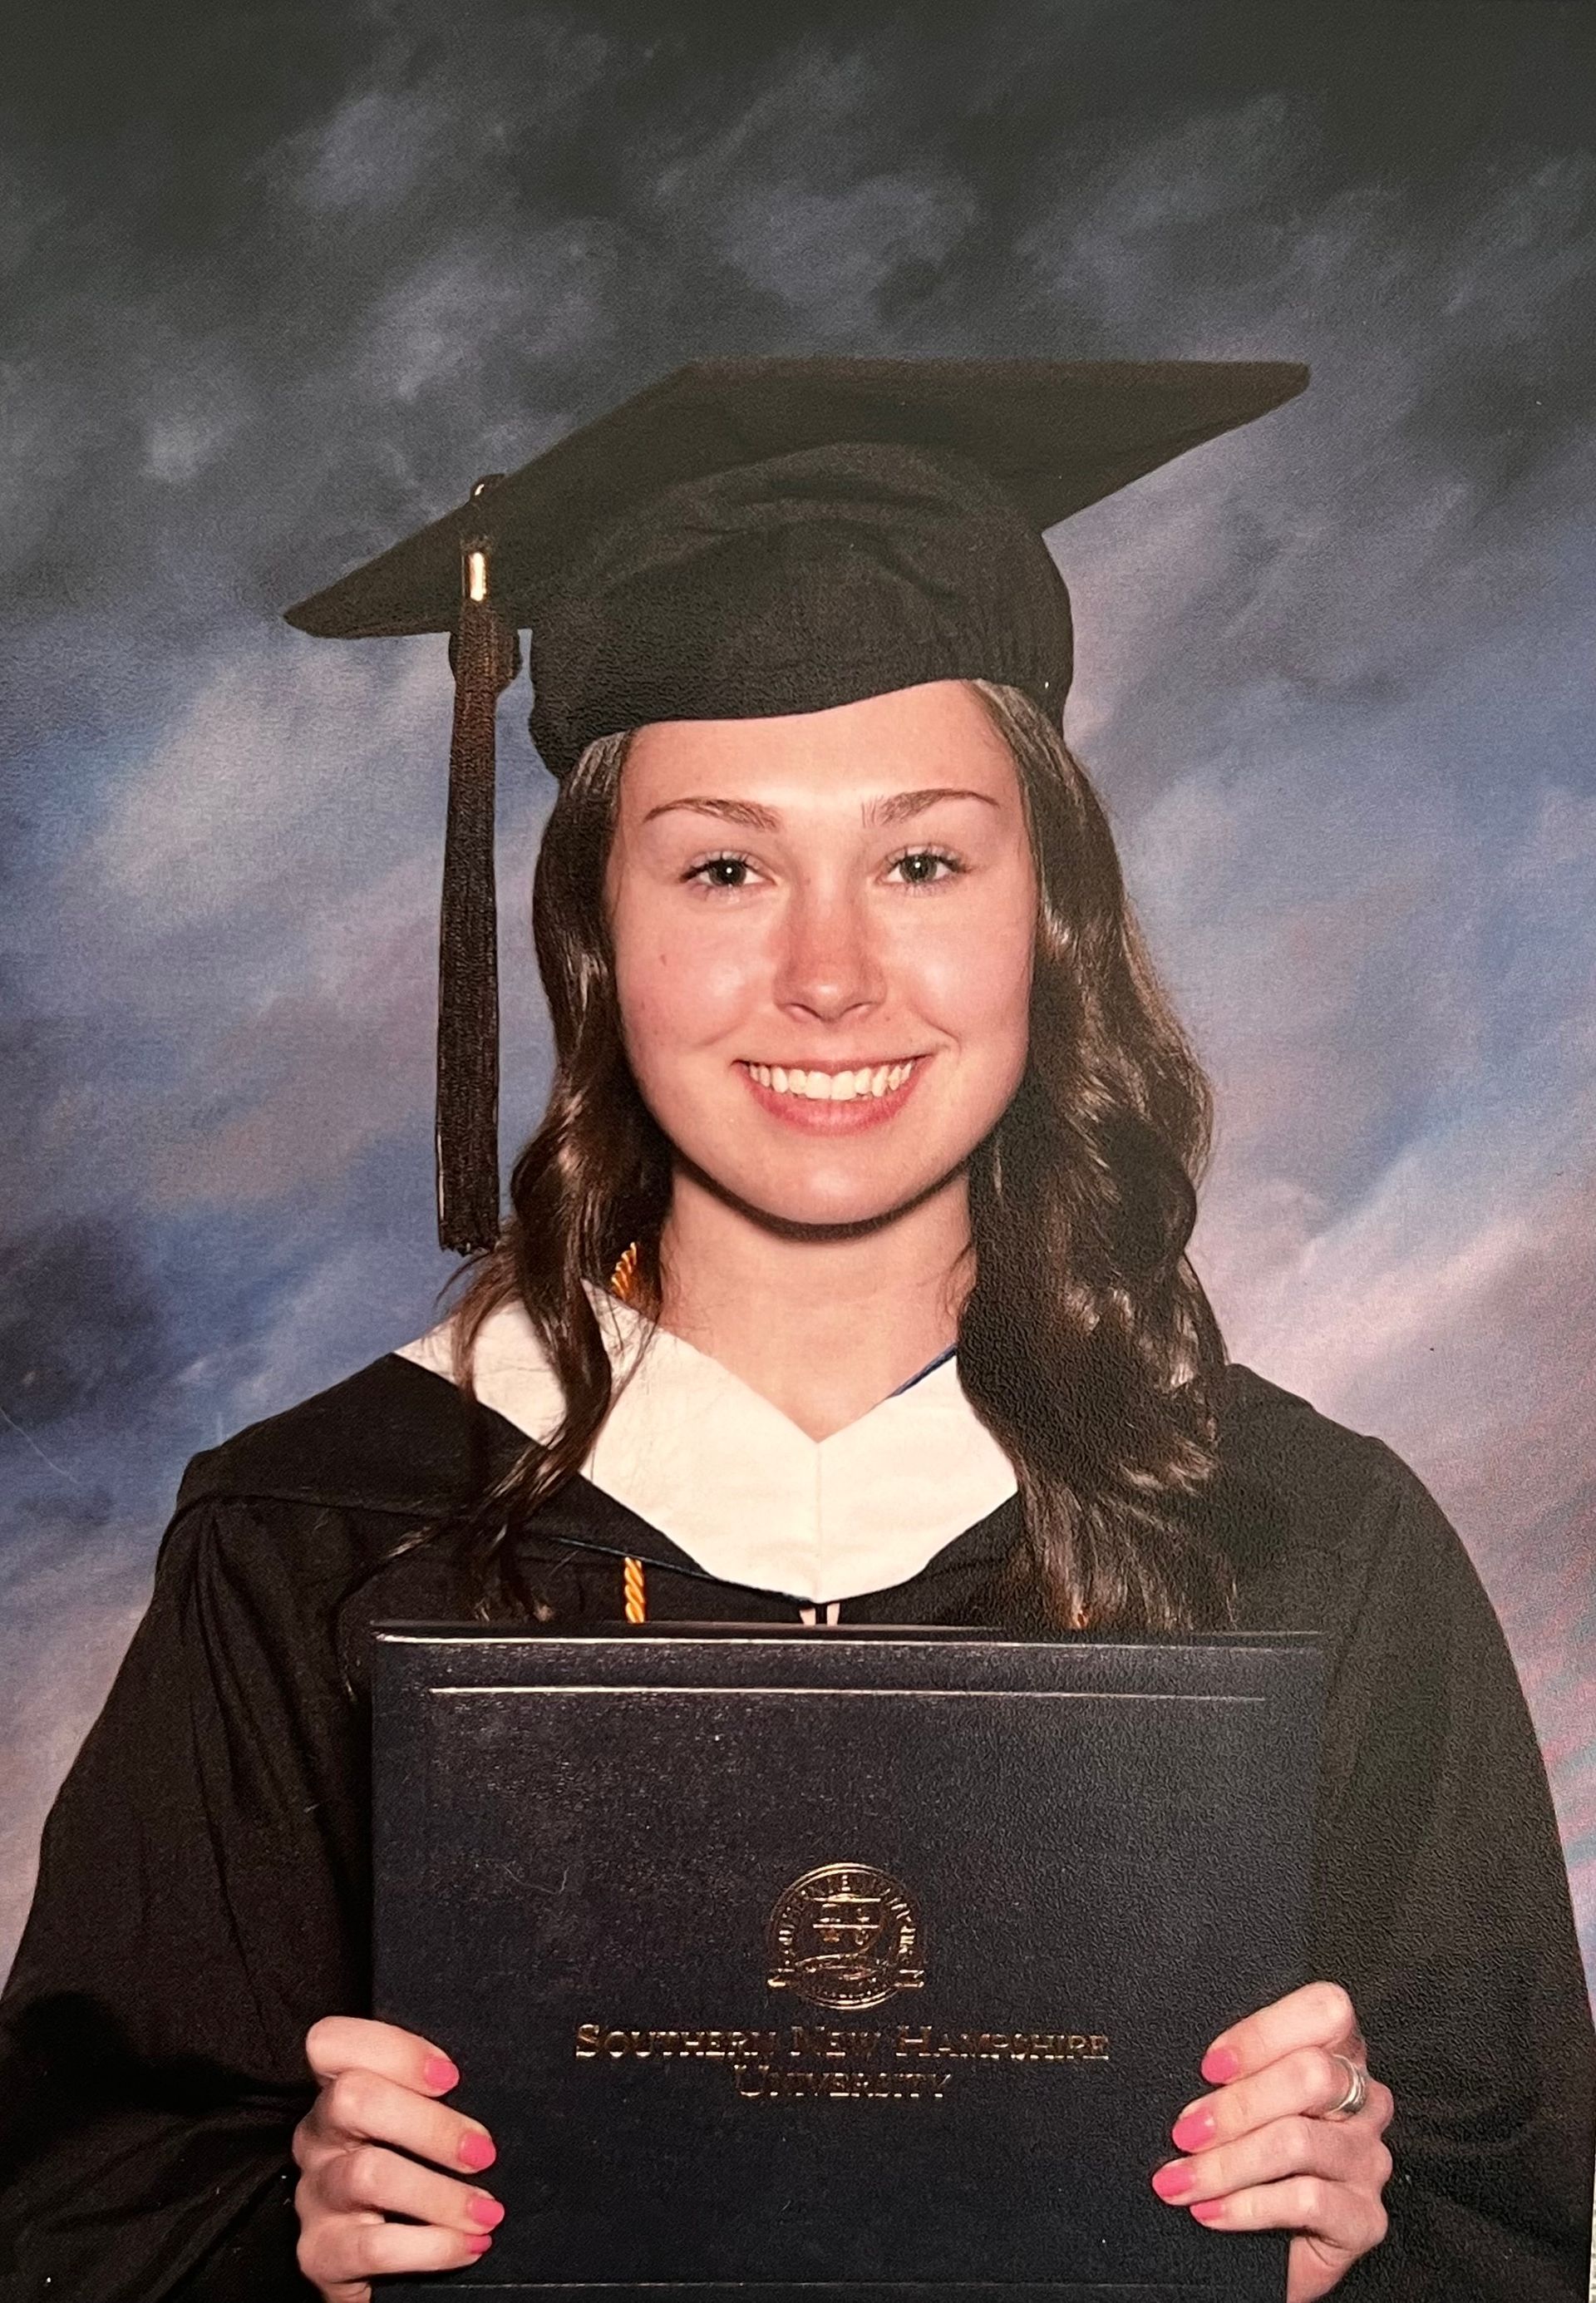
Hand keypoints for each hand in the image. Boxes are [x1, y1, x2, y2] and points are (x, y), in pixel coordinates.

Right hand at [292, 2015, 504, 2300]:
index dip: (393, 2050)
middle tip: (484, 2152)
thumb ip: (438, 2100)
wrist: (374, 2273)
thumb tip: (508, 2087)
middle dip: (430, 2124)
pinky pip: (374, 2247)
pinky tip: (468, 2245)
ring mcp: (315, 2195)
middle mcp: (317, 2136)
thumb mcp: (416, 2129)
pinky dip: (433, 2246)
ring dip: (440, 2194)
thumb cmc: (411, 2177)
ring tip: (487, 2210)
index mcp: (339, 2091)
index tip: (452, 2077)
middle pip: (353, 2098)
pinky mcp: (320, 2255)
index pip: (331, 2042)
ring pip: (367, 2175)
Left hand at [1149, 1979, 1393, 2301]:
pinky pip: (1308, 2201)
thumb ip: (1230, 2073)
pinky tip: (1210, 2212)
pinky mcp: (1366, 2219)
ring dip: (1226, 2163)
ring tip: (1180, 2180)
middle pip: (1311, 2076)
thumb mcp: (1237, 2102)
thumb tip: (1170, 2063)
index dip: (1264, 2033)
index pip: (1326, 2011)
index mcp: (1338, 2055)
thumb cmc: (1245, 2157)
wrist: (1264, 2251)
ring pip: (1298, 2141)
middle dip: (1235, 2105)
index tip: (1208, 2066)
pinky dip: (1247, 2206)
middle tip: (1184, 2131)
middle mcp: (1364, 2102)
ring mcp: (1369, 2160)